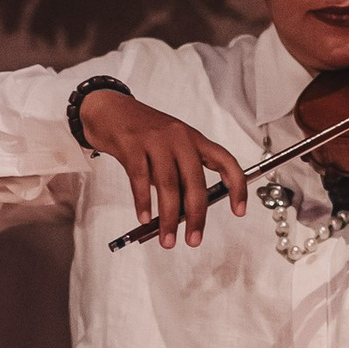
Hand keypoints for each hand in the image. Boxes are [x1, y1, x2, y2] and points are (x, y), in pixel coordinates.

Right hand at [80, 95, 248, 248]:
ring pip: (168, 184)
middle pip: (195, 181)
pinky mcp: (131, 144)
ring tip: (167, 239)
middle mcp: (179, 138)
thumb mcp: (168, 148)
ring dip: (169, 217)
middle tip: (193, 239)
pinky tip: (145, 219)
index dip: (237, 186)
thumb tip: (186, 213)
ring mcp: (155, 139)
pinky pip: (139, 178)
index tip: (239, 211)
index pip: (225, 161)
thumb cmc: (142, 133)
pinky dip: (143, 202)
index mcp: (194, 139)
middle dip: (196, 215)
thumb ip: (179, 175)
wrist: (109, 108)